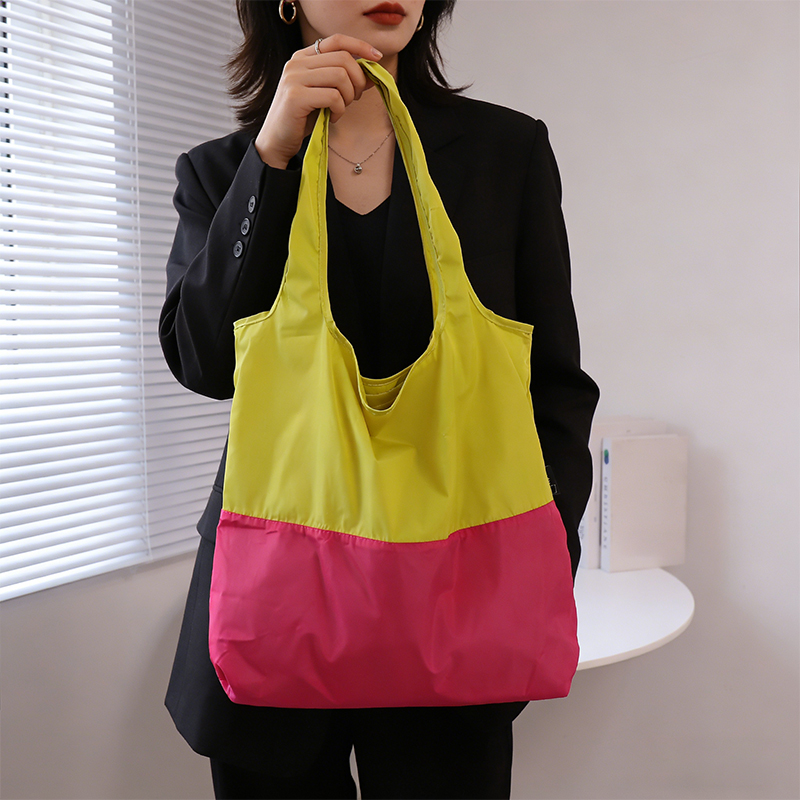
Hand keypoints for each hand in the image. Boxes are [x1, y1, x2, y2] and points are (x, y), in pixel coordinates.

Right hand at [255, 34, 382, 168]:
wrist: (278, 140)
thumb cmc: (303, 117)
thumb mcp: (326, 95)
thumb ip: (344, 82)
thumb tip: (372, 74)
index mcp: (303, 57)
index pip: (337, 40)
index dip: (360, 46)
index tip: (377, 58)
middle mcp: (297, 62)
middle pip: (343, 59)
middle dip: (358, 80)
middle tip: (355, 98)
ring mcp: (294, 78)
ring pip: (340, 76)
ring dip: (349, 96)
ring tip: (341, 109)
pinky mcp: (296, 96)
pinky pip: (333, 97)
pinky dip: (340, 110)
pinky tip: (332, 118)